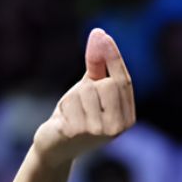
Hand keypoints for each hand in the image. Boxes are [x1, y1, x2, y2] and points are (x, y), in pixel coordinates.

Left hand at [32, 28, 135, 167]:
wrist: (54, 147)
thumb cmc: (76, 116)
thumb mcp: (89, 89)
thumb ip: (98, 65)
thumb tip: (100, 34)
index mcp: (127, 117)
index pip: (124, 81)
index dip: (113, 57)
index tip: (102, 35)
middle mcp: (119, 127)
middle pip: (107, 84)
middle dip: (88, 86)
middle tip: (79, 104)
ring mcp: (100, 132)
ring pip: (87, 91)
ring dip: (73, 98)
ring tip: (71, 114)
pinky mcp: (79, 133)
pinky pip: (71, 102)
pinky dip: (64, 107)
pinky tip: (63, 122)